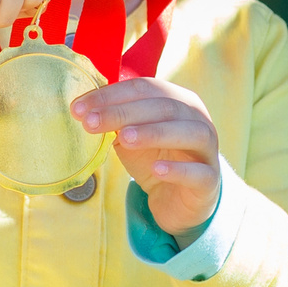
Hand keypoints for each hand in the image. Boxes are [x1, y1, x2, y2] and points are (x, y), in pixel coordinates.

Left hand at [77, 77, 222, 235]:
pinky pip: (200, 172)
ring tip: (124, 138)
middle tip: (90, 123)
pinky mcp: (209, 180)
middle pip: (164, 107)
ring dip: (155, 133)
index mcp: (177, 101)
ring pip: (191, 133)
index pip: (144, 89)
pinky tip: (156, 169)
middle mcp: (197, 119)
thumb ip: (112, 119)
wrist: (176, 197)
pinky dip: (178, 169)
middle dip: (124, 112)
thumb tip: (80, 109)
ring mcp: (207, 149)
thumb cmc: (153, 157)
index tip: (78, 108)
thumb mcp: (129, 135)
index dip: (110, 95)